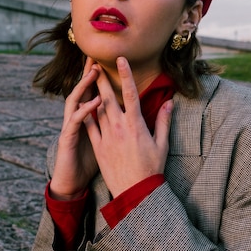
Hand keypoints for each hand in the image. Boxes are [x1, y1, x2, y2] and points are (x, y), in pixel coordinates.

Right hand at [50, 58, 100, 199]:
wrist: (73, 183)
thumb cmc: (89, 163)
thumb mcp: (104, 143)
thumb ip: (113, 128)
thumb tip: (128, 116)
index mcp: (89, 120)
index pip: (96, 94)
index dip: (102, 80)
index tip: (111, 64)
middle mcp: (79, 120)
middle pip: (84, 93)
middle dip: (89, 75)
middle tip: (97, 57)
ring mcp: (72, 127)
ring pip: (76, 101)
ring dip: (84, 86)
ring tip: (94, 73)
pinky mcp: (68, 138)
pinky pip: (75, 121)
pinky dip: (84, 110)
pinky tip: (94, 102)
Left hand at [84, 57, 172, 197]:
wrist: (135, 191)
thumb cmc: (151, 169)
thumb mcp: (162, 144)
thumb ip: (163, 120)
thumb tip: (169, 102)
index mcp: (136, 125)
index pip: (131, 93)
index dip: (126, 74)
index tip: (121, 59)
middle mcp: (119, 127)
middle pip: (108, 97)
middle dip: (101, 78)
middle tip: (95, 63)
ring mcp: (106, 137)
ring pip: (96, 109)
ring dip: (92, 93)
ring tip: (88, 79)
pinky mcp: (98, 147)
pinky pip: (89, 126)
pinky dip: (85, 114)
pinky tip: (81, 103)